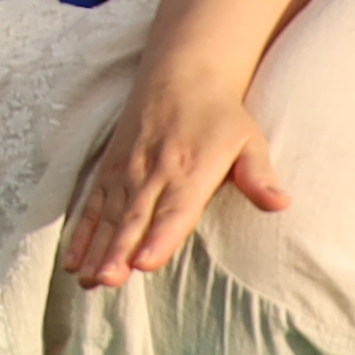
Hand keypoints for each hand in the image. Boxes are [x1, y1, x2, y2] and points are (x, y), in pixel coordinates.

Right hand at [65, 60, 288, 286]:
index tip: (144, 262)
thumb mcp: (249, 140)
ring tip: (87, 280)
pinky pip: (93, 205)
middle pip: (133, 218)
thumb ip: (259, 174)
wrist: (180, 73)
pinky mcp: (110, 169)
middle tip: (106, 280)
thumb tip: (281, 203)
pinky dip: (81, 232)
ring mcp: (126, 171)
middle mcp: (152, 172)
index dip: (158, 237)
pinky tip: (73, 261)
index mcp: (189, 170)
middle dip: (117, 251)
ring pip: (108, 215)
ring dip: (95, 248)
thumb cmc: (220, 115)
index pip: (173, 210)